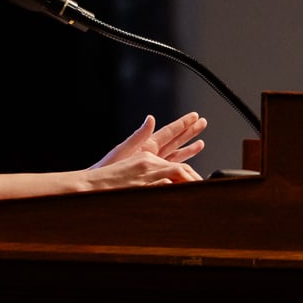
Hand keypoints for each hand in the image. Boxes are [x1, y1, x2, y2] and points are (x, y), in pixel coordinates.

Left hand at [86, 111, 207, 187]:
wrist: (100, 185)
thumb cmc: (108, 168)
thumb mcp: (124, 149)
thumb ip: (139, 135)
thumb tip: (150, 119)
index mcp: (146, 145)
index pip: (169, 132)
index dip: (182, 124)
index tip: (194, 116)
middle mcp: (151, 152)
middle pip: (175, 139)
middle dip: (188, 131)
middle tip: (202, 122)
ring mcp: (153, 164)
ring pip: (176, 153)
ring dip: (188, 147)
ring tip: (200, 141)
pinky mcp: (152, 175)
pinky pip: (172, 168)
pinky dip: (181, 163)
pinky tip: (188, 161)